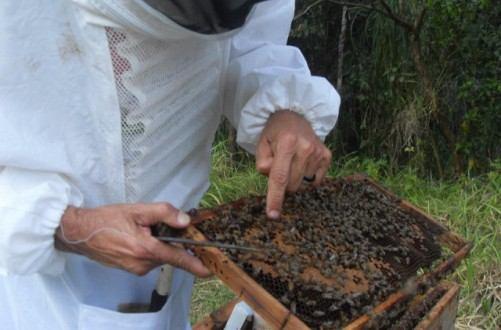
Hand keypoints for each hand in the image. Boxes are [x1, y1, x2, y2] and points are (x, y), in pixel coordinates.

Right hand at [55, 203, 210, 276]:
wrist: (80, 233)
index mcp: (146, 249)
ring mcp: (136, 269)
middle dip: (172, 241)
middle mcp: (143, 264)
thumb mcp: (137, 210)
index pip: (178, 258)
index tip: (209, 270)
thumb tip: (185, 221)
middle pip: (170, 253)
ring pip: (159, 256)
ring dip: (159, 243)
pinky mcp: (131, 269)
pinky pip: (149, 259)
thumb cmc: (106, 219)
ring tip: (142, 228)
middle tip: (160, 223)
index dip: (196, 264)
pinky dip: (150, 248)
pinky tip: (137, 236)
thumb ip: (164, 213)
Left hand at [256, 110, 331, 218]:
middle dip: (283, 183)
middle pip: (292, 185)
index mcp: (287, 143)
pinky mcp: (327, 156)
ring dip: (295, 177)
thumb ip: (262, 162)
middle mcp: (306, 147)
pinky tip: (303, 162)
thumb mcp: (262, 144)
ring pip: (303, 183)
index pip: (279, 177)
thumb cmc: (275, 134)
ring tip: (292, 160)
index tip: (273, 215)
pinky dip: (307, 176)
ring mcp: (318, 152)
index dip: (275, 198)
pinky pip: (315, 180)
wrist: (294, 116)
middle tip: (281, 165)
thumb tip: (271, 176)